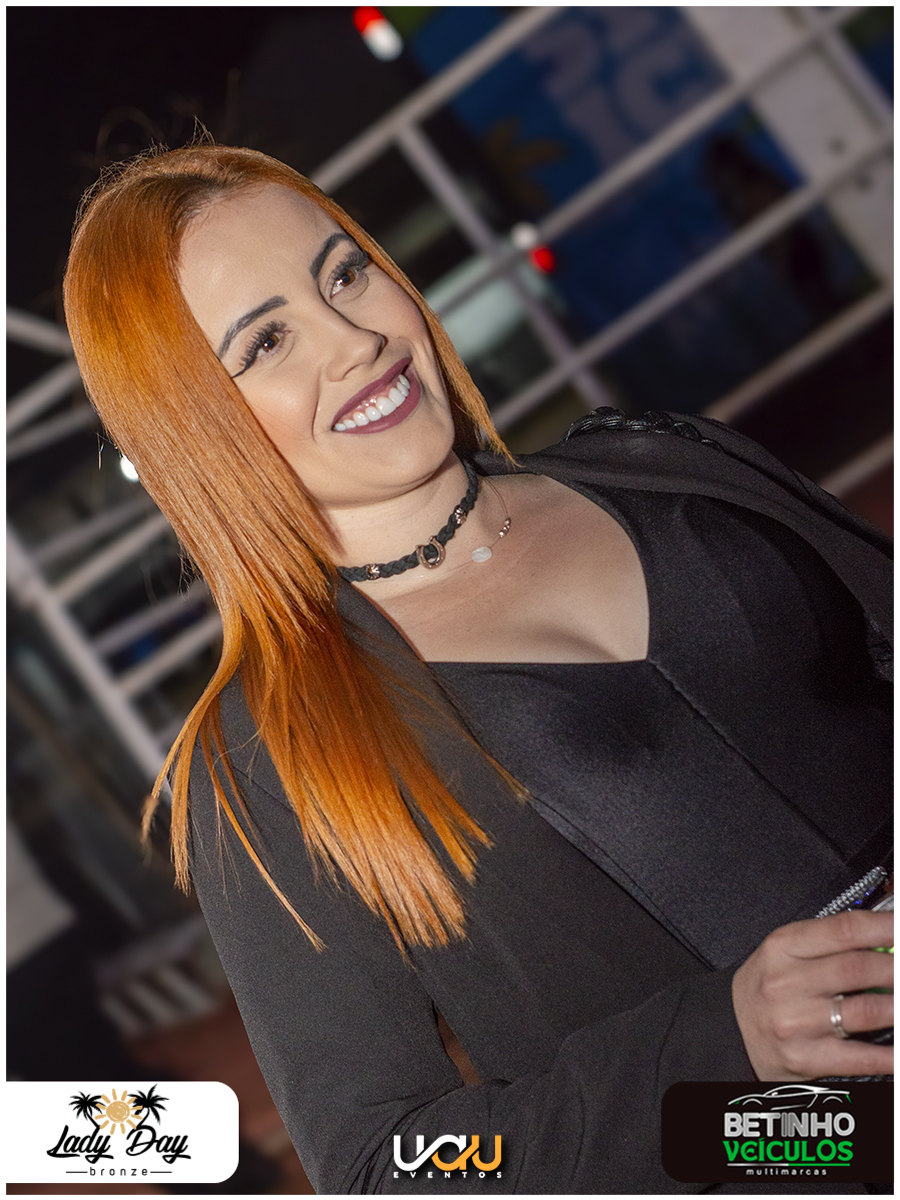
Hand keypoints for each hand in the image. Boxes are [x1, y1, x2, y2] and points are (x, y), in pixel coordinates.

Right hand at [732, 910, 892, 1080]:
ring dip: (898, 1006)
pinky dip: (890, 1055)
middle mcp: (786, 983)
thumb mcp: (786, 952)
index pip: (844, 929)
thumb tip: (884, 939)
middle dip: (898, 967)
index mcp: (783, 947)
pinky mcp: (805, 1058)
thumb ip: (831, 943)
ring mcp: (796, 1022)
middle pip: (857, 968)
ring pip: (863, 1010)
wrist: (731, 1030)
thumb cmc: (765, 988)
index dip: (885, 927)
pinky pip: (859, 1057)